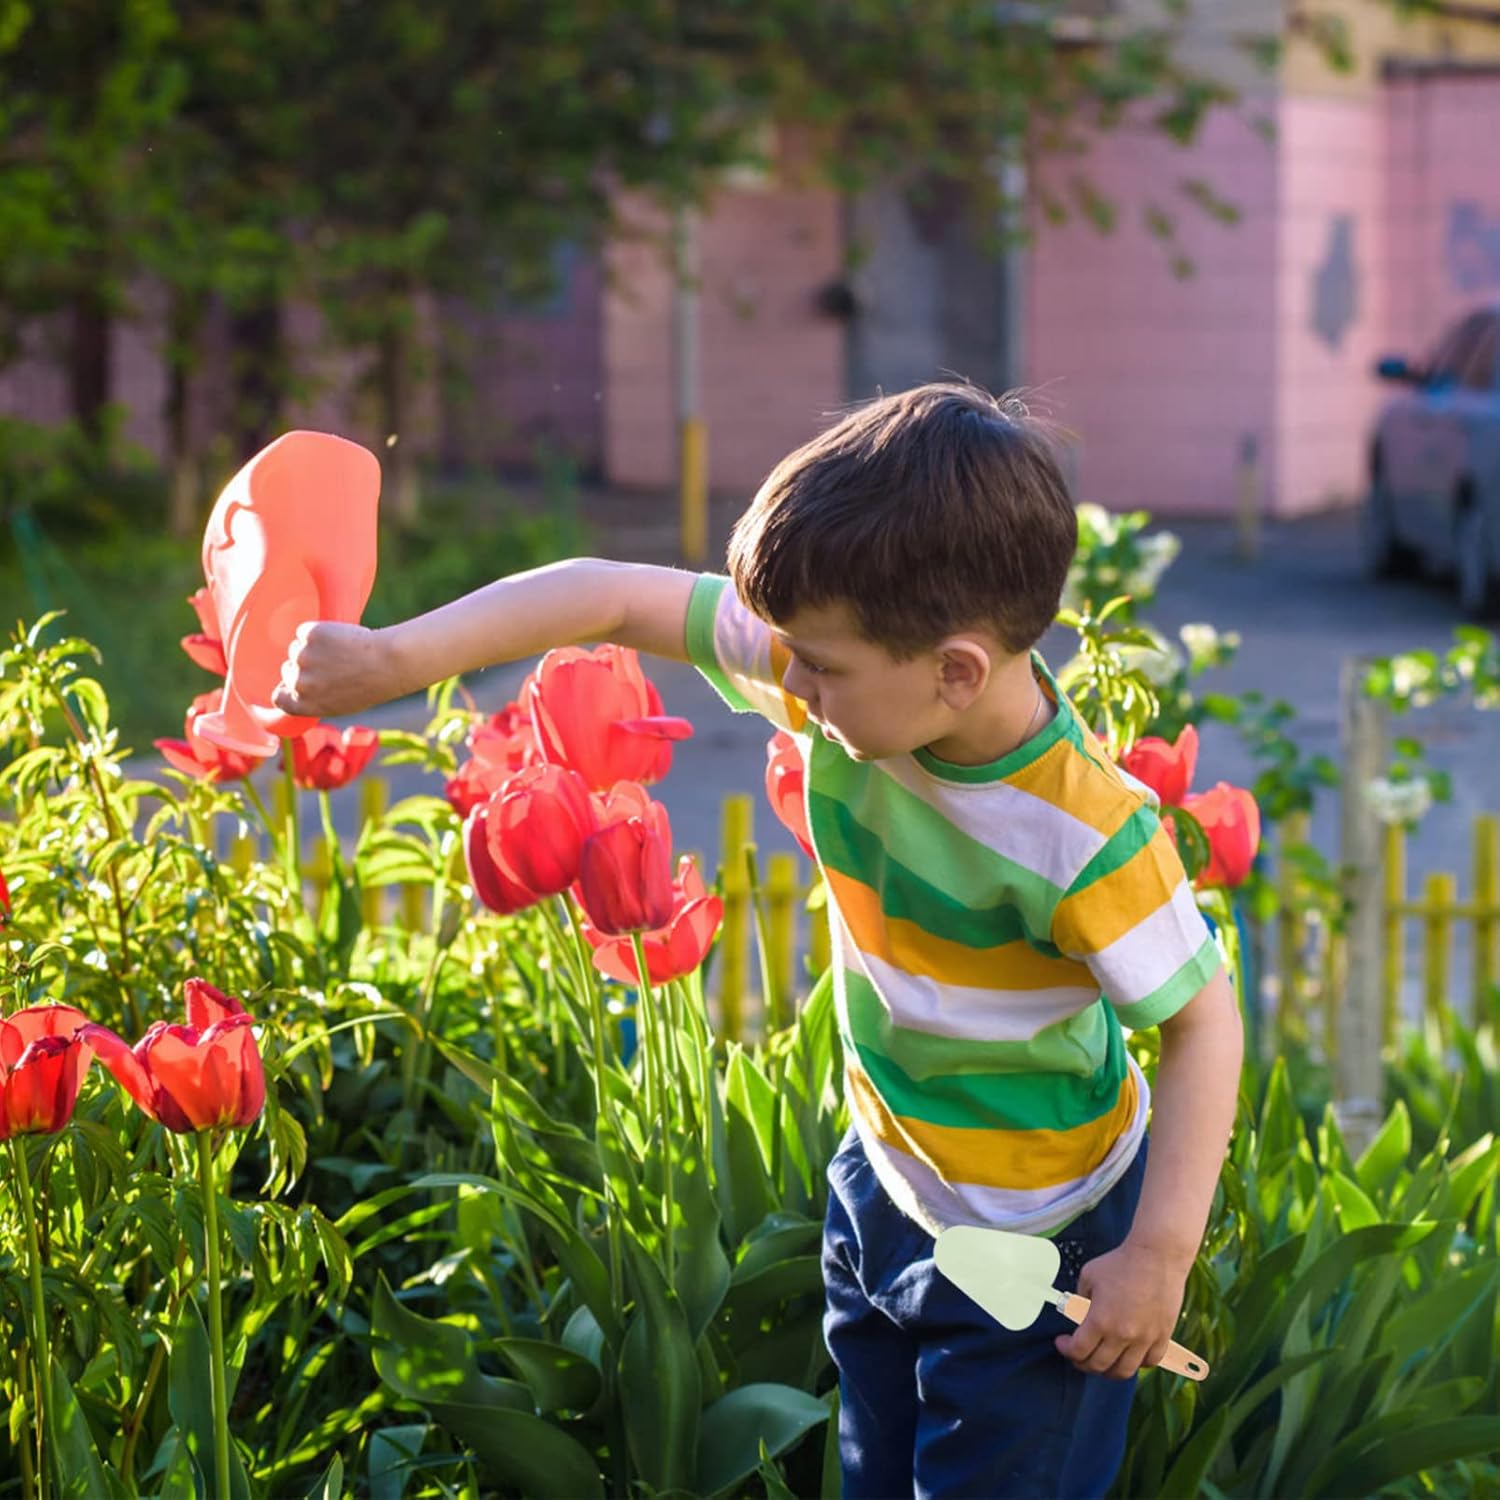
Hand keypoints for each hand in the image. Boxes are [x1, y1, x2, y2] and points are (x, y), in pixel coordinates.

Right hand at [271, 621, 396, 717]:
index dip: (287, 689)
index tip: (296, 682)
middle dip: (305, 666)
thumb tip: (299, 689)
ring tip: (341, 652)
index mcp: (305, 705)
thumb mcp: (341, 704)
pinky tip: (340, 638)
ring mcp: (302, 657)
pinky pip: (306, 631)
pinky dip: (320, 631)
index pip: (279, 698)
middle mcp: (299, 683)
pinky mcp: (310, 635)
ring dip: (312, 647)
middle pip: (288, 670)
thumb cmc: (371, 685)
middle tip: (332, 663)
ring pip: (297, 648)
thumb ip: (317, 699)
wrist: (387, 664)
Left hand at [1053, 1240, 1189, 1379]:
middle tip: (1078, 1355)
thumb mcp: (1088, 1276)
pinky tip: (1129, 1354)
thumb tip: (1078, 1312)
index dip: (1066, 1350)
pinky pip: (1149, 1362)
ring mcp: (1144, 1339)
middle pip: (1099, 1366)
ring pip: (1124, 1372)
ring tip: (1102, 1361)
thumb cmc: (1120, 1263)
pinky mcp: (1162, 1337)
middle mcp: (1122, 1335)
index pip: (1078, 1351)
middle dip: (1083, 1364)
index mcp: (1100, 1320)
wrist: (1156, 1257)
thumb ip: (1079, 1298)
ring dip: (1109, 1370)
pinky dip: (1137, 1363)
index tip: (1062, 1343)